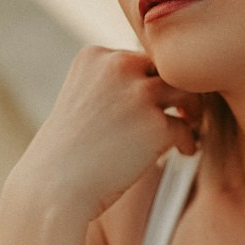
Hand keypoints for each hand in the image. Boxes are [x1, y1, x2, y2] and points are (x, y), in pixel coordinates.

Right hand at [10, 46, 202, 221]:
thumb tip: (157, 86)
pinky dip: (188, 140)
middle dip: (175, 88)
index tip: (150, 102)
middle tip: (184, 110)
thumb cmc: (64, 153)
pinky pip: (185, 127)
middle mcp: (117, 66)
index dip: (149, 80)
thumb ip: (112, 86)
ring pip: (185, 90)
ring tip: (190, 124)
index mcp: (95, 56)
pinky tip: (182, 152)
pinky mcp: (156, 125)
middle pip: (166, 67)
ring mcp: (138, 94)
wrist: (52, 188)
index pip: (137, 57)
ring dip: (191, 108)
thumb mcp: (80, 100)